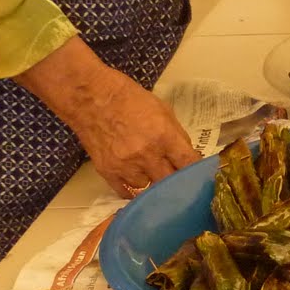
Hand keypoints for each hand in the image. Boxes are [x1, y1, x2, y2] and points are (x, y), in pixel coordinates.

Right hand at [15, 36, 199, 197]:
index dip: (197, 173)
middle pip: (171, 183)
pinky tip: (138, 181)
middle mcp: (146, 155)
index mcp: (163, 135)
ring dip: (154, 184)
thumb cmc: (127, 97)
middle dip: (178, 183)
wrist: (88, 96)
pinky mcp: (108, 172)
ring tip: (154, 176)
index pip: (189, 164)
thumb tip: (186, 156)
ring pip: (150, 190)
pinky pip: (127, 193)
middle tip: (180, 182)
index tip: (200, 177)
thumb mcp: (161, 109)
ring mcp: (126, 166)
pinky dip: (134, 190)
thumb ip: (176, 135)